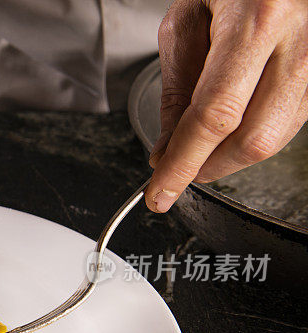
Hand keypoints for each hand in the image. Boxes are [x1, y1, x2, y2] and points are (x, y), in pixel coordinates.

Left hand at [146, 0, 307, 211]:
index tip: (160, 191)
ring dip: (229, 156)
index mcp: (258, 19)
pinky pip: (291, 123)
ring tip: (198, 149)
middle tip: (175, 172)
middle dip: (208, 168)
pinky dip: (254, 137)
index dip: (184, 162)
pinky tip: (231, 129)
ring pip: (276, 137)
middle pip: (254, 138)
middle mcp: (300, 40)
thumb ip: (176, 87)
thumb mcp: (185, 22)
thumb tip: (167, 149)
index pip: (215, 115)